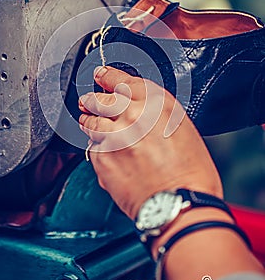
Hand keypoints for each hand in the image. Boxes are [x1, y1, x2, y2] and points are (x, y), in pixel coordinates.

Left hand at [78, 66, 222, 219]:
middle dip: (94, 100)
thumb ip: (155, 114)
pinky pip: (91, 146)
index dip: (109, 76)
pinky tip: (106, 153)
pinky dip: (96, 147)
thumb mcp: (182, 129)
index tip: (101, 75)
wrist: (180, 204)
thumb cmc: (190, 173)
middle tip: (89, 101)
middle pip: (101, 99)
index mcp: (157, 104)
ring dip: (90, 121)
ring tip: (90, 122)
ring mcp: (114, 135)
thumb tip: (136, 109)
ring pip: (91, 121)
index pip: (124, 81)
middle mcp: (133, 115)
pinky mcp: (102, 157)